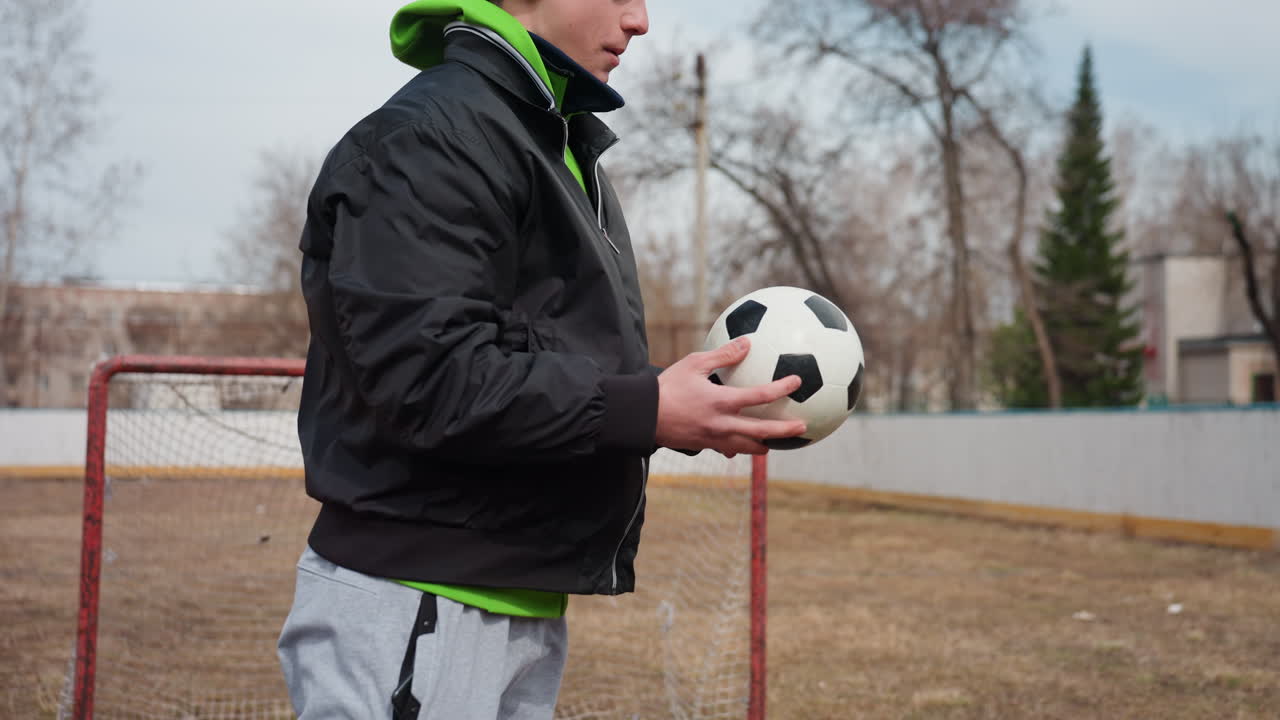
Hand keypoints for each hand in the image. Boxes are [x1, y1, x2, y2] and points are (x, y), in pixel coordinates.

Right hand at [655, 337, 806, 455]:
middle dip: (785, 432)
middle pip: (762, 432)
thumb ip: (723, 355)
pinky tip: (748, 445)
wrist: (643, 415)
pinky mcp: (706, 446)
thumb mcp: (694, 363)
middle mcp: (722, 424)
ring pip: (748, 447)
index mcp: (721, 401)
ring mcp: (714, 438)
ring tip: (779, 442)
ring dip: (766, 444)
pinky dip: (742, 447)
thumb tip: (747, 343)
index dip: (781, 389)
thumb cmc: (667, 386)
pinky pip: (730, 449)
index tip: (797, 382)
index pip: (760, 396)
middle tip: (803, 427)